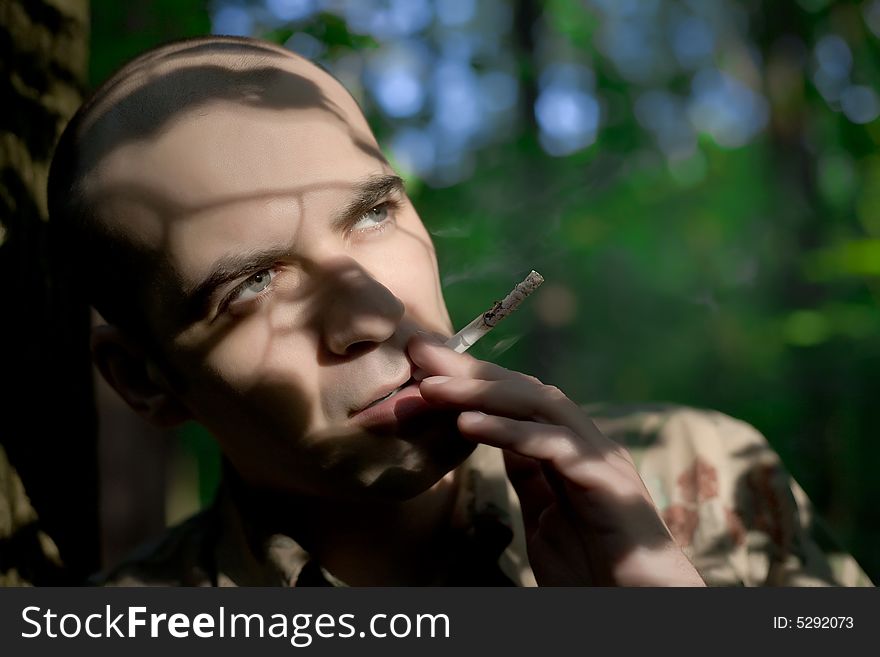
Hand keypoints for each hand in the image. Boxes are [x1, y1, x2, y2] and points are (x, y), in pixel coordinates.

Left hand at [408, 334, 704, 586]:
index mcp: (572, 451)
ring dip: (483, 393)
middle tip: (421, 354)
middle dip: (472, 372)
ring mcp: (601, 461)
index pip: (518, 401)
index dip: (473, 379)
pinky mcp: (609, 485)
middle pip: (526, 391)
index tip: (424, 366)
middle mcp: (589, 446)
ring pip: (541, 407)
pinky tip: (470, 424)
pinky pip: (555, 447)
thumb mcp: (546, 517)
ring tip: (434, 388)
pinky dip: (511, 432)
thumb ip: (528, 476)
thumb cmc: (596, 570)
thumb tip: (500, 440)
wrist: (641, 608)